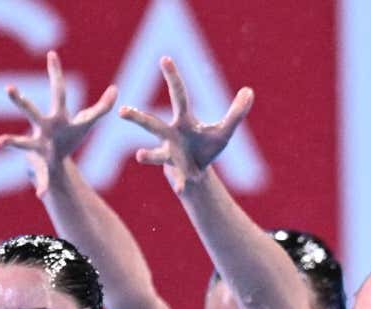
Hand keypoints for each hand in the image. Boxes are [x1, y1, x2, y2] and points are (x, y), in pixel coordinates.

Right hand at [0, 51, 116, 196]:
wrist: (53, 160)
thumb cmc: (68, 135)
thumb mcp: (86, 122)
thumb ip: (101, 107)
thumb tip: (116, 89)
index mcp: (58, 116)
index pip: (59, 91)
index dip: (56, 72)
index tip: (51, 54)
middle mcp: (44, 128)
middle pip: (32, 111)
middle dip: (20, 101)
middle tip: (9, 88)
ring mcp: (39, 146)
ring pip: (24, 143)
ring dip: (14, 141)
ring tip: (2, 140)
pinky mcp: (42, 166)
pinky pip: (43, 178)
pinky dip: (43, 185)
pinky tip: (42, 194)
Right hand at [119, 57, 252, 192]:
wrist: (198, 173)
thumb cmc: (207, 146)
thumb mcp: (224, 130)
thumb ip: (237, 112)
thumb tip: (249, 91)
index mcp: (183, 121)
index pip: (177, 95)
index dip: (173, 77)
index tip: (164, 58)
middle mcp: (170, 136)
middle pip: (151, 124)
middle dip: (137, 118)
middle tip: (121, 111)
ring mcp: (170, 155)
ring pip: (154, 154)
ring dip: (148, 156)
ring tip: (139, 156)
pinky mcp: (177, 173)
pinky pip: (178, 179)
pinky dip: (180, 183)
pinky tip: (182, 189)